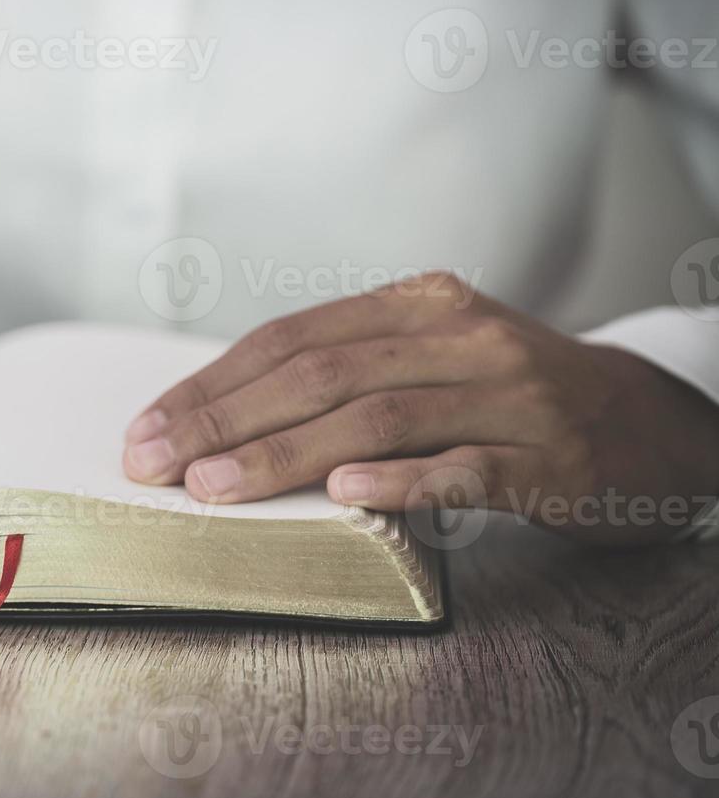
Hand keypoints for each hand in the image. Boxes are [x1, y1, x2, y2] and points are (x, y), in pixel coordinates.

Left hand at [123, 273, 718, 543]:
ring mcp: (507, 393)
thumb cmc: (509, 396)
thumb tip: (224, 414)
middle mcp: (458, 335)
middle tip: (154, 462)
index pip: (290, 339)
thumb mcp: (430, 357)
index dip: (212, 384)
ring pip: (377, 416)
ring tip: (215, 488)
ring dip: (285, 455)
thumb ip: (347, 372)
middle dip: (223, 419)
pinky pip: (466, 466)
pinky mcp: (550, 455)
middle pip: (318, 374)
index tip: (149, 427)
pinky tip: (347, 493)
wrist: (647, 420)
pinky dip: (404, 478)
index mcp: (415, 304)